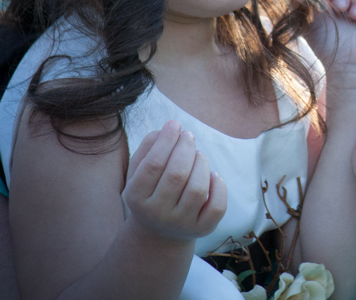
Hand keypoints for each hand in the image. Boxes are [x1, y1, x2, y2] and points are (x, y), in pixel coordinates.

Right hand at [122, 121, 226, 242]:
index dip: (166, 140)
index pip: (153, 165)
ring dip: (201, 163)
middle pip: (177, 175)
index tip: (175, 124)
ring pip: (197, 189)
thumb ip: (149, 146)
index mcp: (136, 197)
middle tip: (188, 136)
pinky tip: (212, 176)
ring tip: (198, 155)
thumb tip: (168, 128)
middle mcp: (157, 214)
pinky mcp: (202, 229)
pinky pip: (217, 206)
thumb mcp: (140, 170)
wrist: (159, 231)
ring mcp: (181, 224)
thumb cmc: (151, 190)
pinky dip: (219, 185)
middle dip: (186, 148)